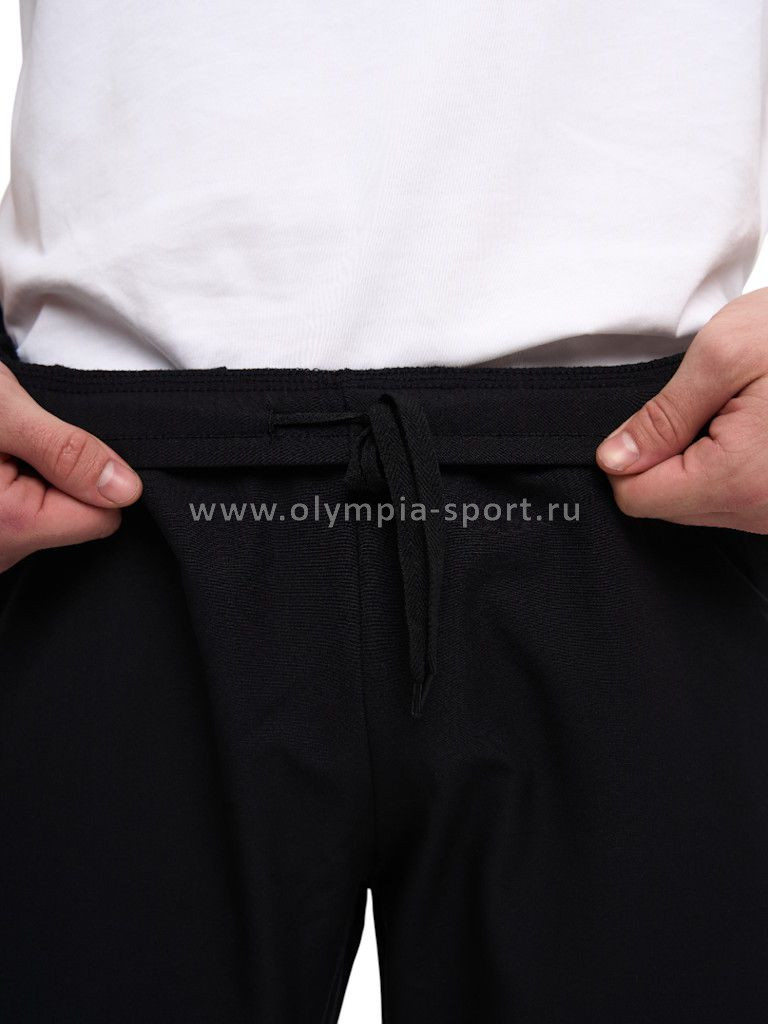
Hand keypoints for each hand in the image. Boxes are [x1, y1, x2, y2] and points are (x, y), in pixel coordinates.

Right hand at [0, 362, 141, 571]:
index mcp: (11, 525)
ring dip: (37, 479)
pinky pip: (17, 519)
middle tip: (28, 438)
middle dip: (64, 478)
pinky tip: (2, 457)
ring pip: (44, 517)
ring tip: (9, 446)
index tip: (73, 445)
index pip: (103, 519)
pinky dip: (17, 486)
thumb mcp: (4, 411)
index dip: (100, 477)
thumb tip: (126, 488)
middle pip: (73, 520)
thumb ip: (66, 451)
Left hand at [596, 288, 767, 533]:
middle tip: (708, 406)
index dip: (628, 457)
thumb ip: (662, 416)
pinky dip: (730, 467)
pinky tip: (757, 428)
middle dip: (669, 457)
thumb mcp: (723, 355)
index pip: (637, 498)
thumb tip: (615, 460)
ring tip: (741, 412)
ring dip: (702, 460)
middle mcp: (763, 511)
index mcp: (739, 478)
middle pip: (667, 506)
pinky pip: (736, 500)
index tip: (654, 419)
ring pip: (701, 505)